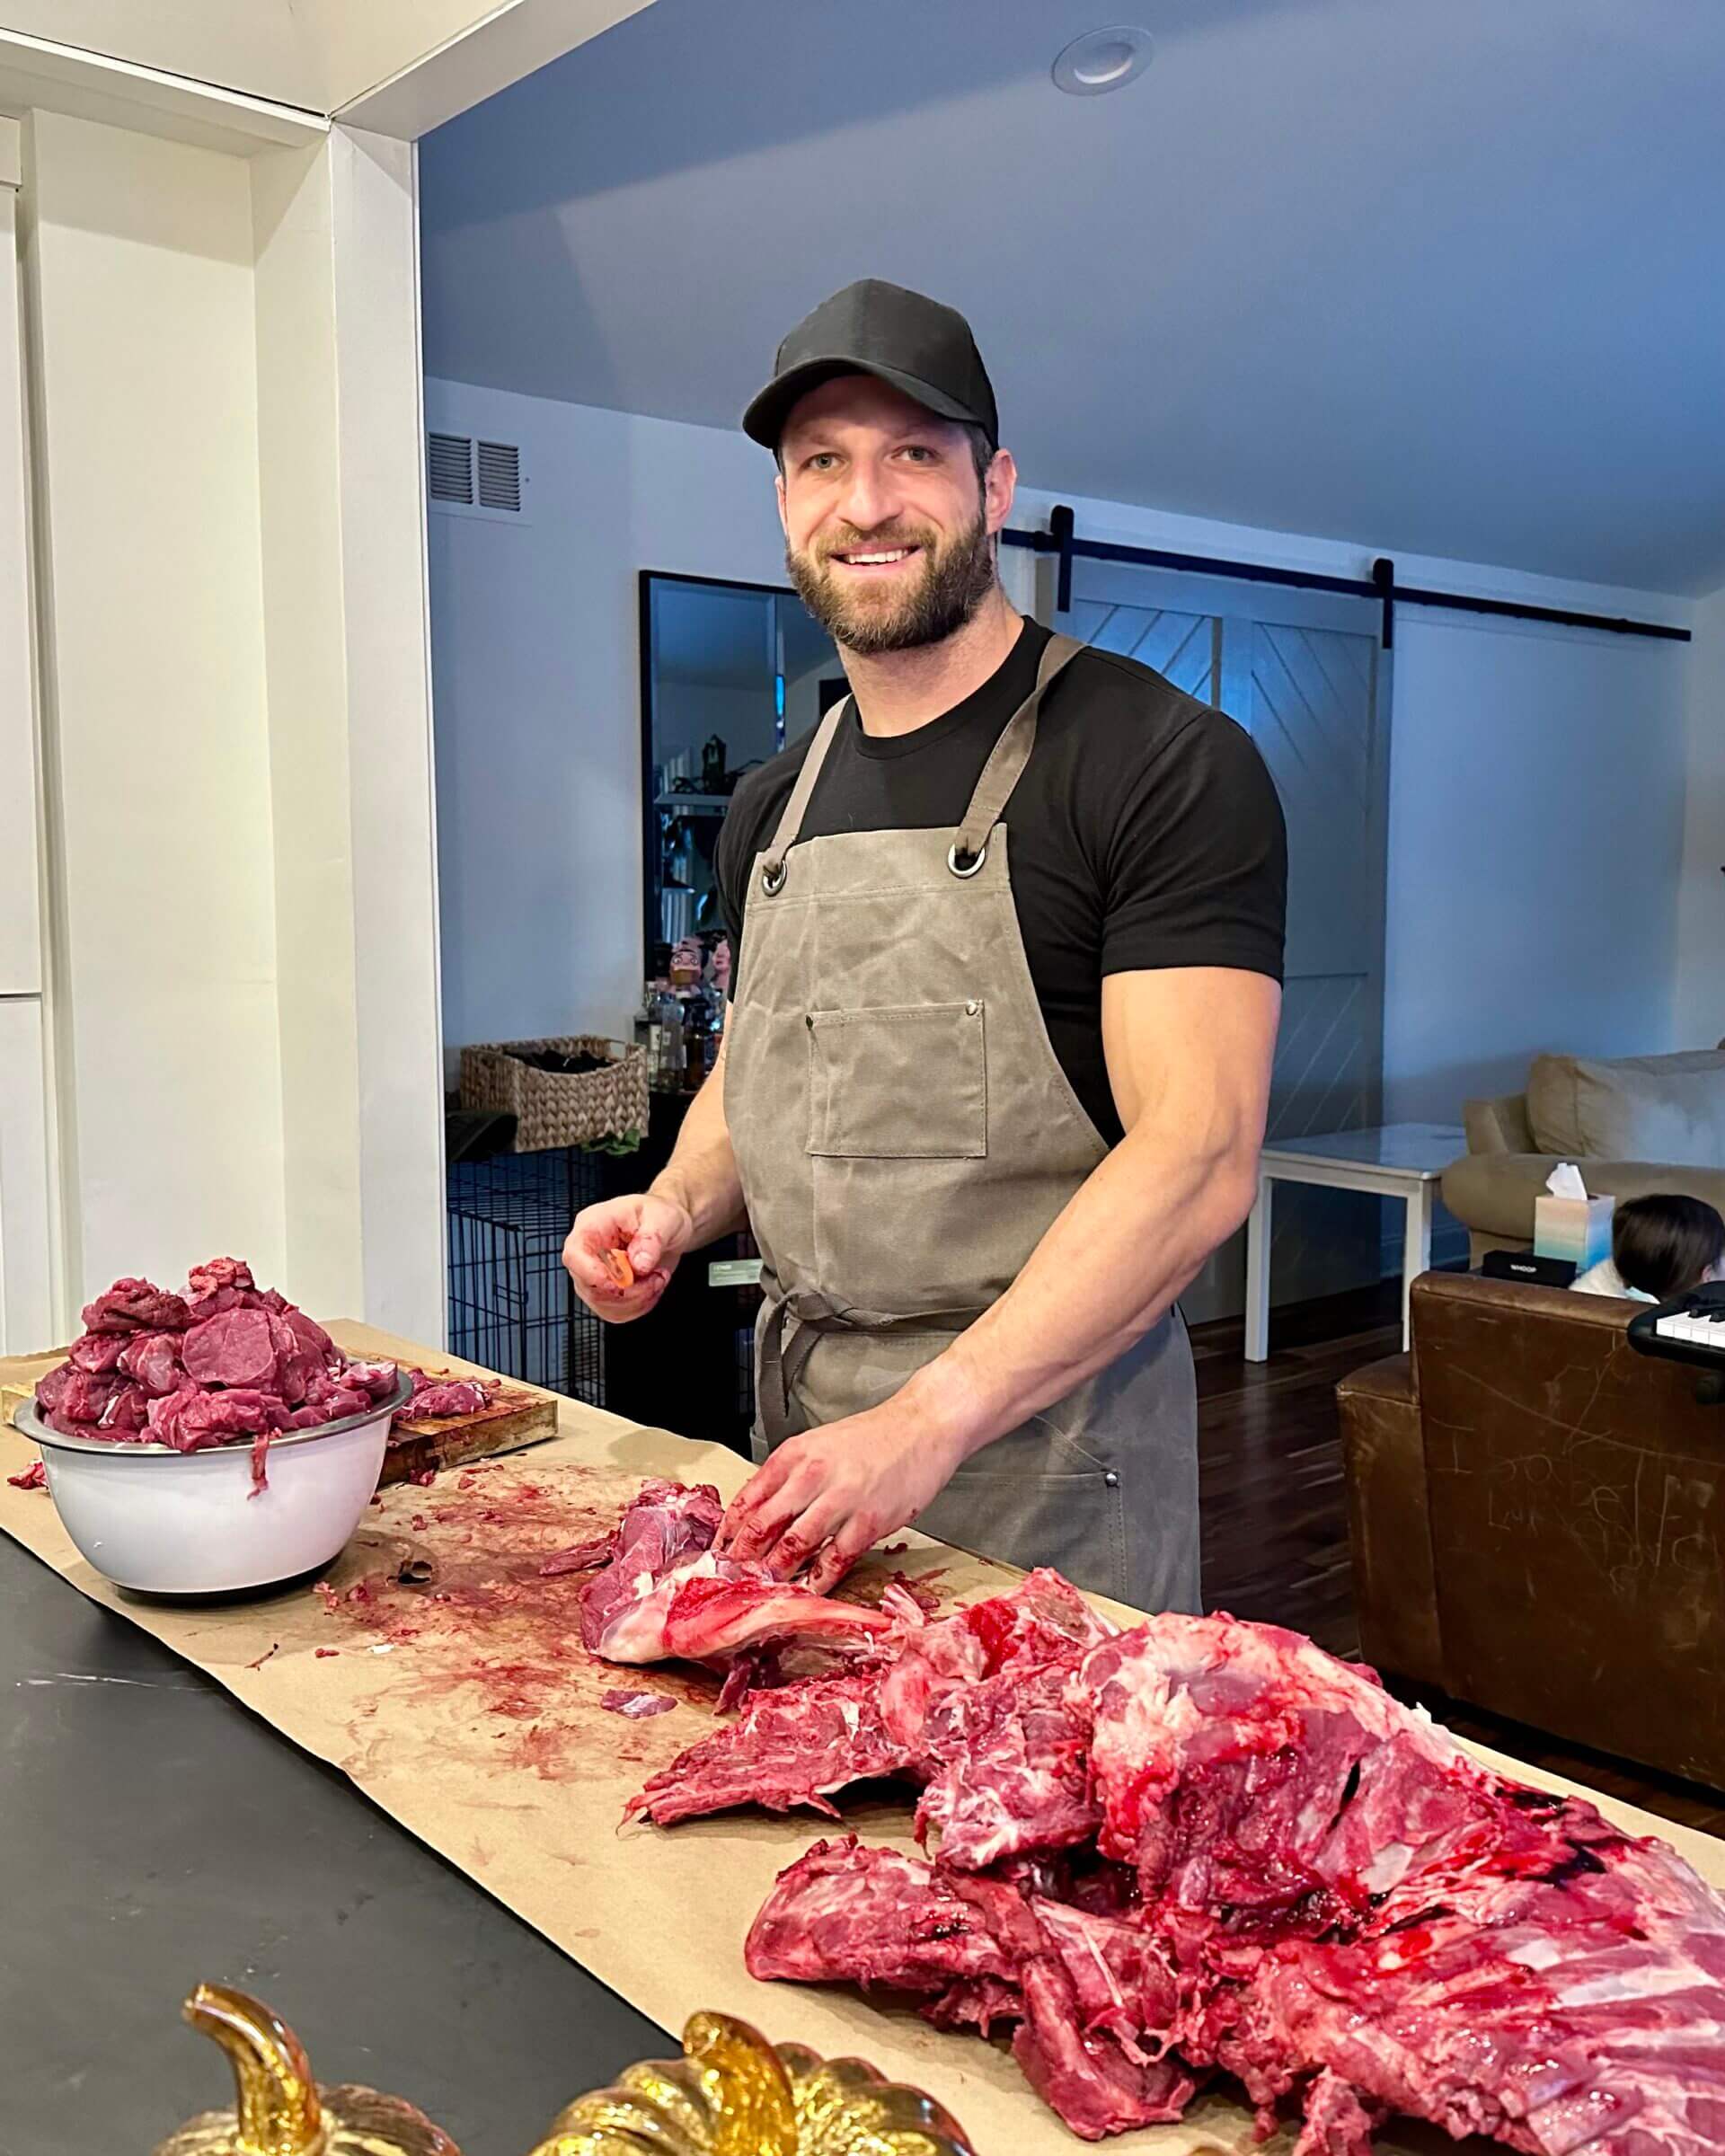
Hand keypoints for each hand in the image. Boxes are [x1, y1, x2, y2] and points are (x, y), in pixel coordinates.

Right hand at [563, 1191, 692, 1323]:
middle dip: (628, 1291)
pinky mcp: (607, 1291)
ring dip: (637, 1299)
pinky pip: (615, 1312)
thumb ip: (651, 1239)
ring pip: (603, 1304)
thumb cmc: (659, 1215)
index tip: (619, 1283)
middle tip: (655, 1276)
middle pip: (589, 1286)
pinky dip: (638, 1307)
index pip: (575, 1255)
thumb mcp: (662, 1218)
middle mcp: (588, 1251)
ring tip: (657, 1278)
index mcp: (592, 1226)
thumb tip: (638, 1263)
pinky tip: (651, 1287)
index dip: (592, 1274)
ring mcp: (594, 1274)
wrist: (668, 1228)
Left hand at [715, 1394, 967, 1592]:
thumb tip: (760, 1514)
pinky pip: (834, 1559)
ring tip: (761, 1592)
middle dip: (742, 1559)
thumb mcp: (818, 1445)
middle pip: (762, 1525)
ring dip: (773, 1573)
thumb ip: (789, 1477)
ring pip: (793, 1545)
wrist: (922, 1426)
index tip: (718, 1555)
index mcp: (794, 1455)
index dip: (728, 1533)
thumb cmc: (873, 1438)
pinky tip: (807, 1592)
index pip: (747, 1499)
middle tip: (730, 1582)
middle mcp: (811, 1475)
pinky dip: (817, 1580)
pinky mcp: (869, 1521)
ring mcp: (841, 1499)